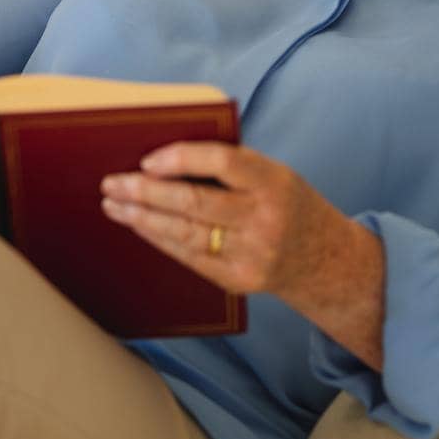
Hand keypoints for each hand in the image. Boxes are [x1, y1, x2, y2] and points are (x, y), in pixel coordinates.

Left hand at [98, 142, 363, 305]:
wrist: (326, 261)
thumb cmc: (290, 205)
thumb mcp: (276, 175)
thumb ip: (233, 167)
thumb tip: (167, 158)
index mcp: (275, 182)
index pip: (224, 163)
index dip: (182, 159)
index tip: (148, 160)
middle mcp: (264, 219)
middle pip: (194, 204)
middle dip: (146, 193)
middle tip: (112, 183)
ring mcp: (251, 254)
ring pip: (185, 234)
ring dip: (142, 219)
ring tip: (114, 205)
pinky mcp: (238, 279)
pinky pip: (189, 257)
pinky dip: (160, 239)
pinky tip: (139, 227)